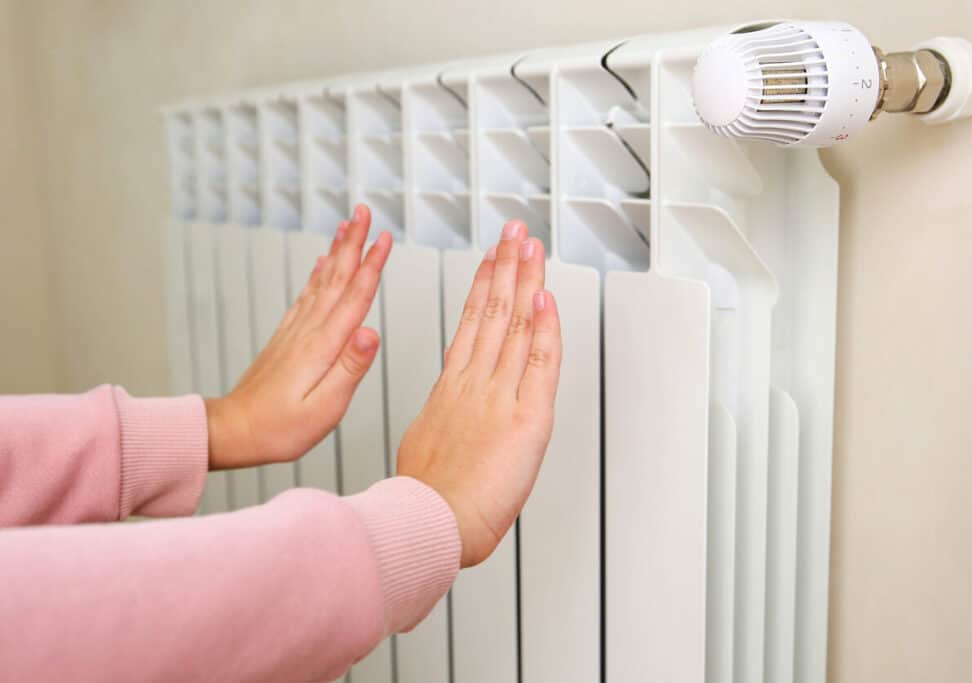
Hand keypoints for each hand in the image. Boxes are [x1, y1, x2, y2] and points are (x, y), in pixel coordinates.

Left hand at [205, 205, 391, 470]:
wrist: (235, 430)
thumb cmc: (280, 427)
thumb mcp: (324, 407)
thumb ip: (349, 368)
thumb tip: (371, 332)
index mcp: (323, 346)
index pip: (355, 298)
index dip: (372, 266)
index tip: (385, 238)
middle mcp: (309, 331)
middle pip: (337, 278)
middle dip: (353, 244)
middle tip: (363, 212)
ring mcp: (296, 332)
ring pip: (322, 282)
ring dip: (337, 252)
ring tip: (346, 226)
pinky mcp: (287, 338)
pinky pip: (306, 296)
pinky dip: (317, 275)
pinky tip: (322, 264)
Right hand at [397, 220, 561, 566]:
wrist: (430, 524)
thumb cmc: (426, 501)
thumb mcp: (425, 445)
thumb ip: (442, 416)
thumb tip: (448, 409)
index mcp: (451, 391)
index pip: (471, 326)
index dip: (484, 289)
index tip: (491, 261)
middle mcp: (474, 384)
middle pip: (493, 313)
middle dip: (505, 268)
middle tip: (514, 234)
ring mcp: (498, 396)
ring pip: (514, 326)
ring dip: (524, 281)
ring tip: (529, 246)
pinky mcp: (526, 417)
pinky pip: (539, 362)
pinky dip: (544, 327)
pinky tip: (545, 296)